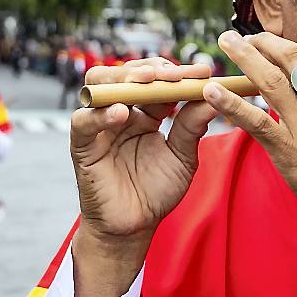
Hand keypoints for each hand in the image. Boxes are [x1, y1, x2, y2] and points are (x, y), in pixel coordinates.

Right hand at [70, 57, 218, 247]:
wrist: (134, 227)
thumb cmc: (156, 191)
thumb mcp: (182, 157)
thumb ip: (192, 126)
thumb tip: (214, 96)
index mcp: (146, 113)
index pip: (157, 81)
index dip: (177, 73)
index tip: (201, 71)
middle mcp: (121, 113)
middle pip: (126, 75)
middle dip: (150, 69)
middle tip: (174, 75)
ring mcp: (100, 126)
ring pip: (99, 86)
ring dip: (122, 79)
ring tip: (145, 82)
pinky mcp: (82, 145)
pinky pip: (83, 121)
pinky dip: (100, 114)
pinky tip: (122, 114)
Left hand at [205, 31, 296, 269]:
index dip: (286, 50)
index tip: (270, 48)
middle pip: (290, 59)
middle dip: (262, 42)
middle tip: (240, 37)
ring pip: (270, 80)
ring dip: (244, 57)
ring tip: (225, 42)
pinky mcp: (290, 151)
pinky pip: (255, 121)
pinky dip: (231, 103)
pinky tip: (213, 91)